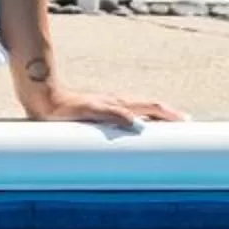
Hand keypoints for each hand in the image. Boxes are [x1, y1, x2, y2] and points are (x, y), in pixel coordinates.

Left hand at [16, 67, 182, 129]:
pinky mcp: (97, 112)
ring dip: (154, 118)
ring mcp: (107, 107)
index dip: (169, 114)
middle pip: (148, 108)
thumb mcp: (88, 111)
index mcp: (118, 103)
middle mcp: (115, 104)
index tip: (187, 122)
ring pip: (137, 111)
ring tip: (167, 129)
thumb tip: (135, 122)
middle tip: (185, 124)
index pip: (150, 107)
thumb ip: (110, 114)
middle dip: (167, 116)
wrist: (41, 98)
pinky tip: (134, 129)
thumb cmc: (63, 106)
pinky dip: (137, 121)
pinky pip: (124, 117)